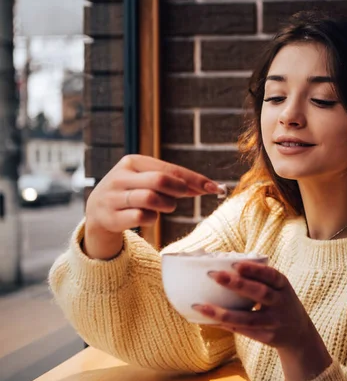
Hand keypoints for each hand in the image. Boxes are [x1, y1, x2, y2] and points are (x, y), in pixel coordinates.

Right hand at [84, 154, 223, 258]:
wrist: (97, 212)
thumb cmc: (133, 193)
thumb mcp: (147, 179)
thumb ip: (172, 180)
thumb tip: (208, 186)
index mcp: (132, 162)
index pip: (169, 168)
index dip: (194, 178)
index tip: (214, 187)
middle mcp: (120, 176)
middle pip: (160, 180)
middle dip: (179, 190)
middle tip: (186, 196)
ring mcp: (112, 197)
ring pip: (150, 199)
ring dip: (166, 205)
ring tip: (166, 206)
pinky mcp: (110, 217)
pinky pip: (141, 217)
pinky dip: (152, 219)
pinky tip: (149, 217)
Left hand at [192, 262, 331, 380]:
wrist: (298, 333)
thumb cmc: (279, 302)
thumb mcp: (279, 288)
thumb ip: (259, 279)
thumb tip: (223, 264)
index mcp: (284, 286)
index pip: (271, 275)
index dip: (254, 270)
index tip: (236, 264)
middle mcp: (281, 303)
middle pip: (260, 293)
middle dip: (237, 284)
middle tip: (214, 275)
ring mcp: (275, 322)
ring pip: (248, 318)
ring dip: (223, 312)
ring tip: (200, 306)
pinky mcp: (267, 337)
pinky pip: (243, 331)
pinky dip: (225, 325)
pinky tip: (209, 319)